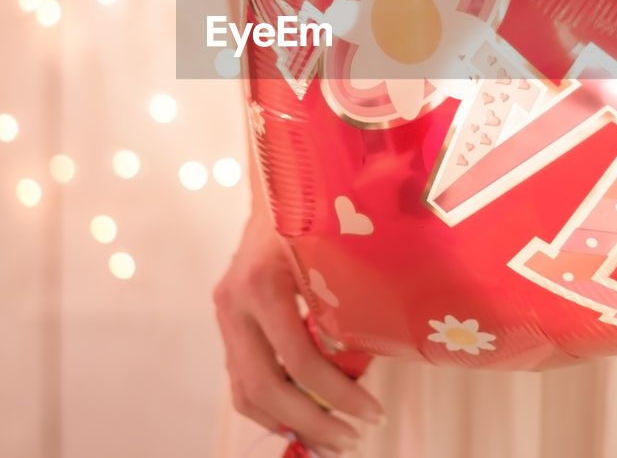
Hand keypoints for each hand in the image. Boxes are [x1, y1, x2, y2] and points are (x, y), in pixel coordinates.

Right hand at [213, 210, 383, 455]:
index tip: (373, 412)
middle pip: (266, 386)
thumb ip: (350, 292)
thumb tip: (390, 347)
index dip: (339, 394)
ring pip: (246, 391)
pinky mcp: (228, 322)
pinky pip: (241, 379)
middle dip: (313, 421)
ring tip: (330, 439)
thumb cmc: (313, 209)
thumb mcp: (333, 244)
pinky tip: (303, 417)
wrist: (274, 183)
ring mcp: (225, 314)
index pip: (300, 359)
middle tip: (352, 439)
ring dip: (289, 422)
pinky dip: (270, 407)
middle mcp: (234, 303)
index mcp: (262, 283)